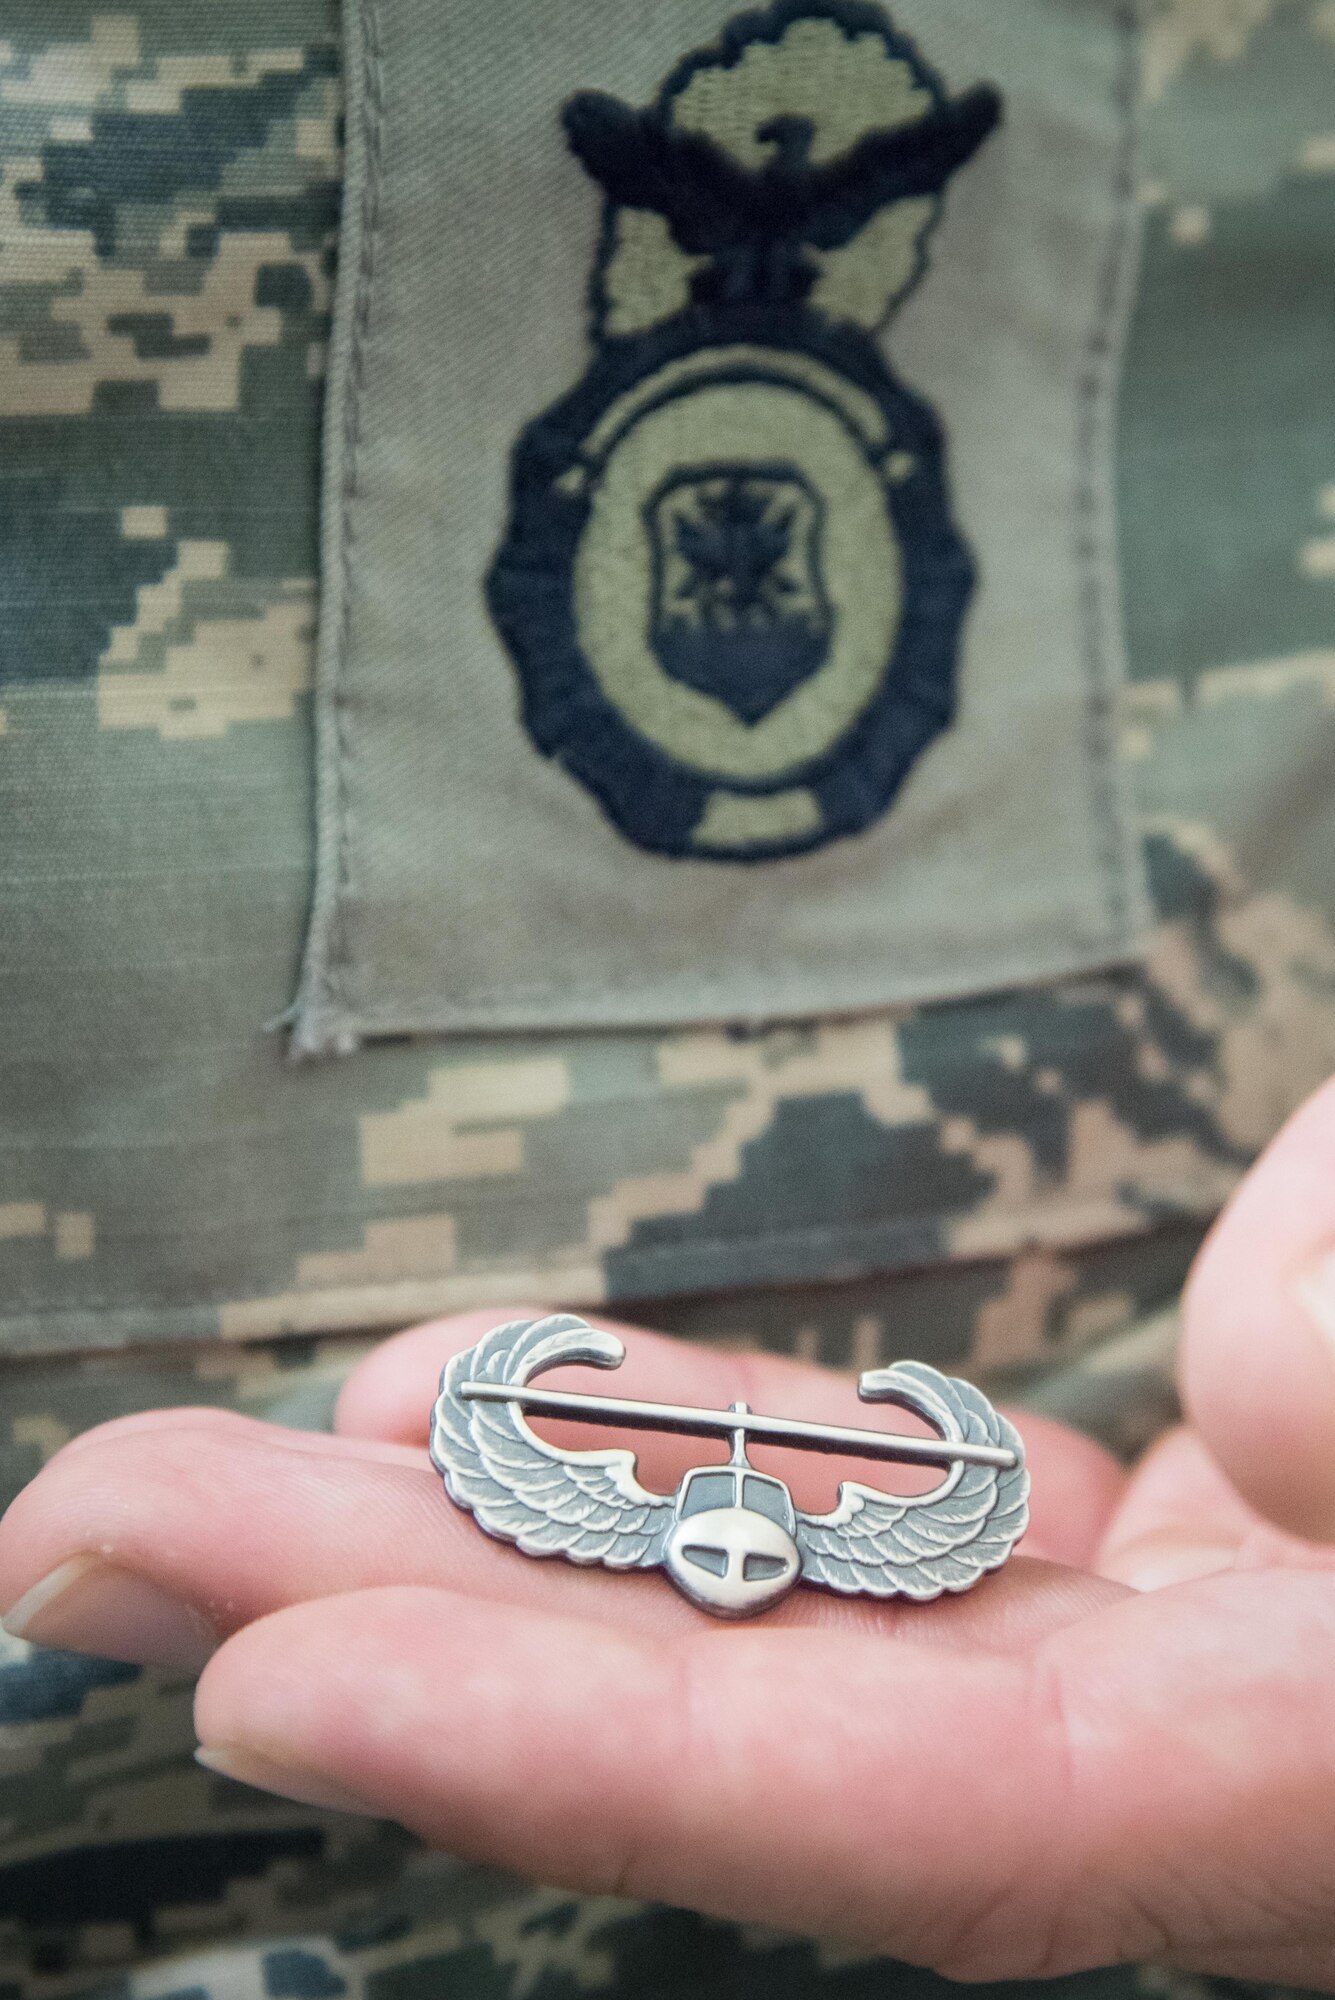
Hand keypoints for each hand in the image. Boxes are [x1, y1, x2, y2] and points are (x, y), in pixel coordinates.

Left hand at [9, 1080, 1334, 1986]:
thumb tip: (1259, 1417)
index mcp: (1320, 1790)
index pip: (941, 1819)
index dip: (597, 1760)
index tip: (275, 1674)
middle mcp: (1231, 1757)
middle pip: (773, 1717)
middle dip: (415, 1634)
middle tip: (94, 1538)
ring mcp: (1183, 1646)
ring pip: (788, 1604)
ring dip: (490, 1527)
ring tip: (209, 1464)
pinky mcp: (1159, 1539)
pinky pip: (865, 1504)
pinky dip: (675, 1444)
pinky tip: (476, 1399)